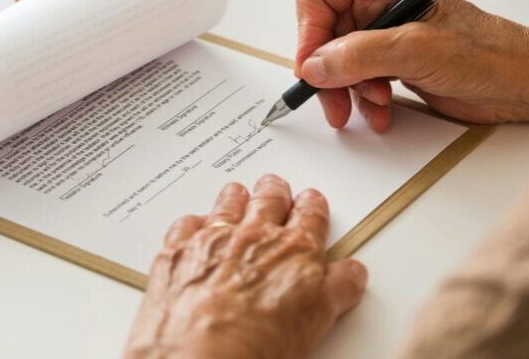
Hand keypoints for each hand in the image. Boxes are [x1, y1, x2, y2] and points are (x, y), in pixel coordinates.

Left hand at [123, 175, 366, 358]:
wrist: (201, 355)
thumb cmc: (257, 344)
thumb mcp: (317, 320)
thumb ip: (337, 289)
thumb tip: (351, 274)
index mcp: (294, 250)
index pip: (310, 216)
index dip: (312, 206)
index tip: (311, 201)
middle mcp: (254, 236)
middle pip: (268, 201)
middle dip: (275, 192)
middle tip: (276, 186)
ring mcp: (213, 239)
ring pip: (228, 204)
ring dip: (235, 197)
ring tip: (238, 193)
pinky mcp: (177, 251)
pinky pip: (186, 225)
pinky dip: (193, 224)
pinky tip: (195, 226)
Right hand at [294, 0, 528, 130]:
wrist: (526, 80)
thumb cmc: (490, 54)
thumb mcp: (417, 51)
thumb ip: (359, 55)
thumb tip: (313, 65)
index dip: (307, 29)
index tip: (313, 67)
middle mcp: (378, 0)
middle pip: (321, 28)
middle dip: (326, 68)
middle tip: (333, 100)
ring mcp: (384, 28)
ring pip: (335, 56)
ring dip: (345, 88)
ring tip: (371, 106)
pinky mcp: (391, 55)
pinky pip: (356, 74)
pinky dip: (362, 96)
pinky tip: (381, 110)